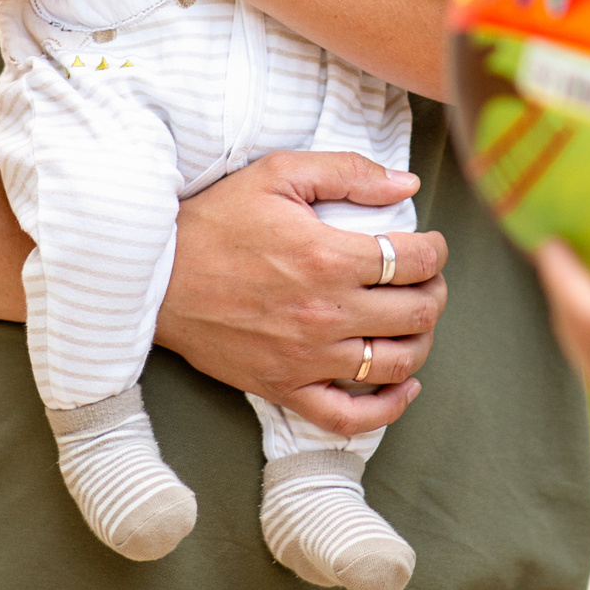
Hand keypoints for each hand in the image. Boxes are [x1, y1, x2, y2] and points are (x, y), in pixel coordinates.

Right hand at [155, 151, 449, 435]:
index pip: (415, 261)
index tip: (431, 245)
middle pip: (416, 313)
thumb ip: (347, 171)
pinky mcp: (283, 388)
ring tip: (414, 323)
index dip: (436, 252)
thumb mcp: (277, 174)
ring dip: (421, 342)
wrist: (153, 275)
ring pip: (395, 364)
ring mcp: (306, 358)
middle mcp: (325, 313)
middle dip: (435, 293)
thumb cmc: (215, 220)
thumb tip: (406, 185)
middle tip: (426, 280)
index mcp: (327, 257)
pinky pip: (349, 417)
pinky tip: (403, 385)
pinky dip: (387, 408)